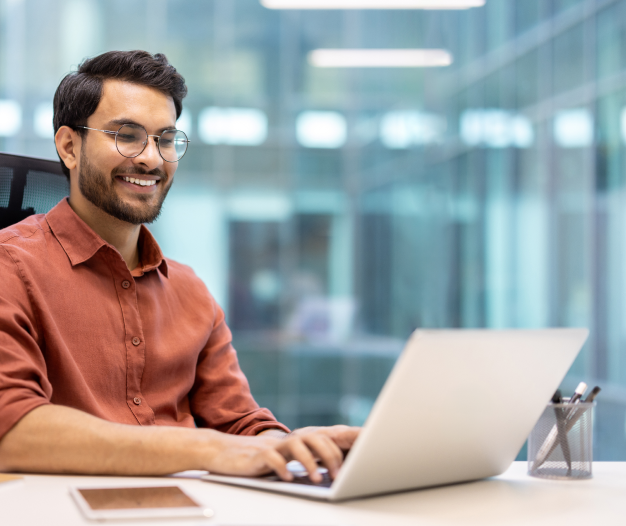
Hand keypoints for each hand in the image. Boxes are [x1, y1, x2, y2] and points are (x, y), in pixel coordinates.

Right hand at [205, 425, 359, 482]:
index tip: (352, 465)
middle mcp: (287, 441)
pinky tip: (288, 478)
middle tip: (338, 476)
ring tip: (317, 479)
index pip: (323, 440)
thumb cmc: (255, 459)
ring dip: (310, 462)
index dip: (338, 451)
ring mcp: (272, 446)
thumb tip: (329, 470)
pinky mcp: (257, 455)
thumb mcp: (282, 459)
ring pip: (297, 446)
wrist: (223, 452)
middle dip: (330, 457)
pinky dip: (282, 467)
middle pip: (315, 439)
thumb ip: (302, 460)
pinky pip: (273, 458)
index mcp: (296, 442)